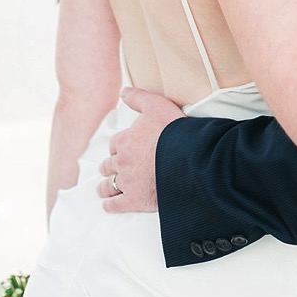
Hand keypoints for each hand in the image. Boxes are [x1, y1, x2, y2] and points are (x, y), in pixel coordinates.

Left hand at [98, 87, 184, 212]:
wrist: (190, 157)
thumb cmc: (175, 131)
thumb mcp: (157, 105)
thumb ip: (139, 98)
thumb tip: (123, 91)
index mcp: (125, 141)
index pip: (114, 144)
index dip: (118, 147)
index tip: (121, 149)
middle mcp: (122, 162)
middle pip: (109, 165)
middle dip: (110, 167)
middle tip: (113, 169)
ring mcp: (127, 182)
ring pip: (108, 186)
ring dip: (106, 187)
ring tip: (105, 188)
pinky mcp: (134, 200)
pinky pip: (114, 206)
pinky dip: (110, 205)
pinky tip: (109, 205)